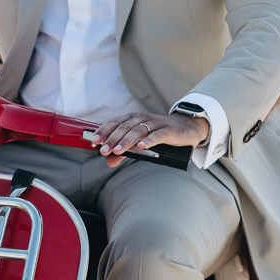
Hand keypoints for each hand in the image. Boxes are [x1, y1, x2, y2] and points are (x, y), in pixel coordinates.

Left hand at [94, 109, 209, 168]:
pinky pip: (158, 135)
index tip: (94, 141)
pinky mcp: (169, 131)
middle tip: (103, 150)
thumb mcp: (140, 142)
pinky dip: (149, 140)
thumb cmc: (159, 133)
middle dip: (112, 139)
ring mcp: (156, 124)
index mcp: (133, 119)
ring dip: (127, 141)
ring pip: (138, 130)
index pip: (115, 123)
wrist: (185, 127)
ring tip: (117, 151)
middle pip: (124, 127)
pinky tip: (142, 146)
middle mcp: (143, 119)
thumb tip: (109, 161)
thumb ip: (124, 152)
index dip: (103, 131)